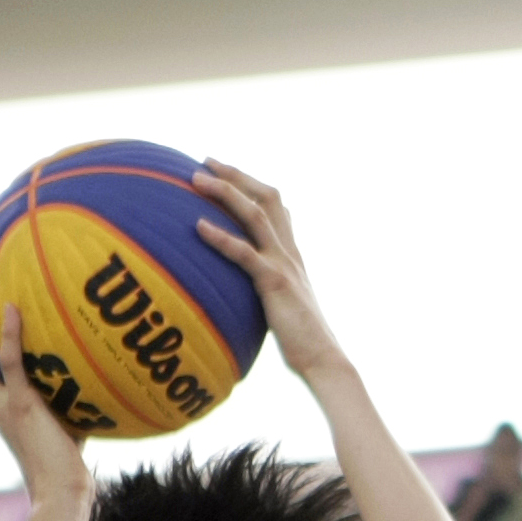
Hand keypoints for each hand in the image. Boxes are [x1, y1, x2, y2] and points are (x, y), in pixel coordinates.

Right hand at [0, 290, 89, 498]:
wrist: (61, 491)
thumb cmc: (67, 465)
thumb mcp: (62, 427)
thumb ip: (64, 404)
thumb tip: (91, 382)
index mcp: (0, 413)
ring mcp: (5, 406)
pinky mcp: (23, 405)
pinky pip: (10, 363)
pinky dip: (9, 334)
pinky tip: (11, 309)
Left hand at [182, 158, 341, 380]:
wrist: (325, 360)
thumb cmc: (303, 341)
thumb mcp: (285, 305)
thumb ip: (269, 287)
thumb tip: (246, 289)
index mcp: (293, 255)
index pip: (276, 207)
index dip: (251, 184)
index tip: (225, 172)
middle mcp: (290, 252)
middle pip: (266, 197)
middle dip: (236, 174)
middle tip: (206, 160)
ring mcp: (284, 265)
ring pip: (254, 214)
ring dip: (225, 192)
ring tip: (196, 179)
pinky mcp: (275, 283)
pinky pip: (244, 254)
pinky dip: (220, 238)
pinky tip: (198, 227)